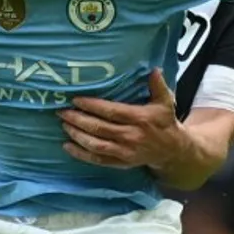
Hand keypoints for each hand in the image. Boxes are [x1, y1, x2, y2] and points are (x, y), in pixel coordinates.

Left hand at [59, 69, 186, 168]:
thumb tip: (154, 69)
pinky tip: (67, 146)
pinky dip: (81, 155)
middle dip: (78, 120)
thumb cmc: (164, 122)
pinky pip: (98, 160)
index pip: (111, 111)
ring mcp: (125, 152)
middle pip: (100, 128)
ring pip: (96, 145)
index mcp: (140, 119)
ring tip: (64, 125)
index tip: (76, 100)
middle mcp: (131, 136)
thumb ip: (158, 85)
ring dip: (78, 135)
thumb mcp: (165, 102)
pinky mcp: (121, 163)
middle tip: (62, 112)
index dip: (92, 106)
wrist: (171, 151)